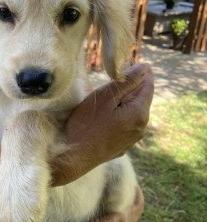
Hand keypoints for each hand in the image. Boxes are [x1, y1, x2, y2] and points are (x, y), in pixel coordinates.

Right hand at [53, 63, 153, 184]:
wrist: (73, 157)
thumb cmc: (86, 124)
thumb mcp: (105, 97)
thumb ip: (127, 81)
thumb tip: (146, 67)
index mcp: (139, 113)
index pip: (148, 86)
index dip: (141, 72)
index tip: (130, 64)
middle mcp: (141, 128)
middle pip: (141, 99)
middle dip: (131, 86)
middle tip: (115, 77)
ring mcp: (131, 139)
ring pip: (133, 112)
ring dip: (124, 101)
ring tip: (108, 95)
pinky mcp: (121, 147)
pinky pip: (125, 124)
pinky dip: (119, 115)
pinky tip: (105, 115)